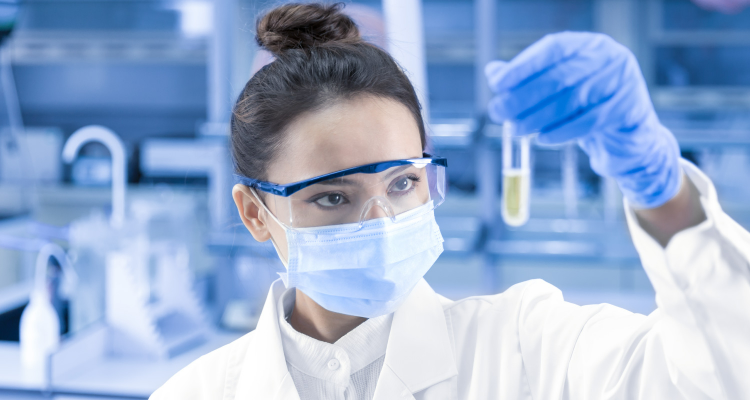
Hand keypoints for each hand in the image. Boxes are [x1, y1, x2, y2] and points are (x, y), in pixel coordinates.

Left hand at [485, 31, 681, 208]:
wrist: (627, 135)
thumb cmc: (586, 108)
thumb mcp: (557, 90)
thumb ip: (527, 78)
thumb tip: (493, 72)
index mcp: (588, 45)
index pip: (552, 49)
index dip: (522, 66)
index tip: (497, 84)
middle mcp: (609, 56)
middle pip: (559, 76)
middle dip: (523, 96)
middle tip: (498, 112)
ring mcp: (623, 81)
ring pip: (573, 100)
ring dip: (538, 117)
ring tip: (516, 129)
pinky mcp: (629, 108)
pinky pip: (589, 121)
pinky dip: (561, 131)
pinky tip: (542, 138)